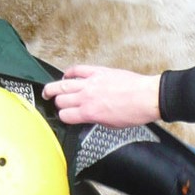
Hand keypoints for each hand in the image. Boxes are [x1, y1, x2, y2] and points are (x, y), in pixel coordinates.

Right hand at [42, 65, 161, 126]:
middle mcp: (87, 96)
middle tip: (55, 104)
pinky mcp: (98, 71)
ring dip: (53, 88)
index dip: (63, 117)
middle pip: (61, 99)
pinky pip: (77, 69)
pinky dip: (69, 72)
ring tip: (48, 91)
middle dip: (57, 103)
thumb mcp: (111, 125)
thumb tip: (87, 118)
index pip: (65, 115)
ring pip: (63, 84)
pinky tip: (67, 76)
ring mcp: (91, 82)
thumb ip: (94, 120)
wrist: (147, 97)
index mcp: (90, 112)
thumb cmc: (134, 112)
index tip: (64, 117)